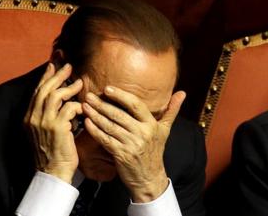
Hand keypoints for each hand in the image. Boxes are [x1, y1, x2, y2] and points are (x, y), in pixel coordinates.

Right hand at [24, 63, 82, 183]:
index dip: (45, 77)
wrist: (53, 171)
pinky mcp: (57, 128)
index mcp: (28, 118)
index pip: (36, 91)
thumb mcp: (44, 131)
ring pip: (55, 95)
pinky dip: (76, 105)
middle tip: (68, 66)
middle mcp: (33, 118)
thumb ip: (48, 114)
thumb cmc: (53, 151)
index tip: (52, 65)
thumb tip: (59, 97)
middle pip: (44, 89)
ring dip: (69, 87)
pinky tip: (82, 108)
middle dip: (57, 75)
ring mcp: (44, 122)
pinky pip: (68, 108)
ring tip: (79, 83)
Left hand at [83, 86, 184, 201]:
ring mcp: (131, 144)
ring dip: (95, 115)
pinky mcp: (121, 155)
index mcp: (151, 125)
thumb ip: (172, 110)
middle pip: (119, 115)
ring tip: (85, 106)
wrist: (150, 178)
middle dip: (102, 104)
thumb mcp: (165, 130)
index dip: (121, 96)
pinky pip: (105, 139)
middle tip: (89, 95)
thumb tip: (183, 93)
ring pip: (110, 126)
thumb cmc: (155, 151)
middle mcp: (142, 133)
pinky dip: (95, 131)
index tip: (107, 88)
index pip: (136, 105)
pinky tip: (87, 122)